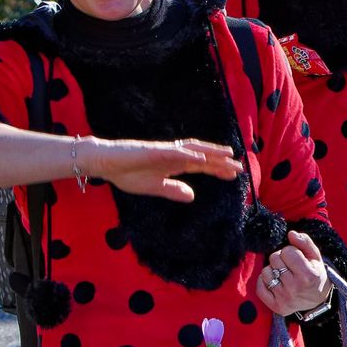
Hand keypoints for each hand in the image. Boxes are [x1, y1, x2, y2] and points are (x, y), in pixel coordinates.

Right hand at [79, 136, 243, 200]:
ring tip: (228, 154)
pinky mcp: (153, 151)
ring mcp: (164, 151)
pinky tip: (201, 157)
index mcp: (173, 164)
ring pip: (193, 149)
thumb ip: (173, 191)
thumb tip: (192, 196)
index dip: (217, 169)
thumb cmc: (127, 174)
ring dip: (211, 151)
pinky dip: (188, 154)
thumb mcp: (154, 188)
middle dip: (221, 161)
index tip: (234, 175)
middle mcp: (172, 155)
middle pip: (202, 156)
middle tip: (240, 166)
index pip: (201, 165)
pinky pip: (174, 152)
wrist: (106, 164)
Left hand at [261, 228, 330, 315]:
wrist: (317, 301)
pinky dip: (264, 282)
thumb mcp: (315, 257)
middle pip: (274, 259)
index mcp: (308, 275)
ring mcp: (284, 298)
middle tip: (290, 266)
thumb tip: (291, 233)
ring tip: (283, 275)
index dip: (291, 251)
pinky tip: (275, 282)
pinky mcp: (276, 306)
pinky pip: (259, 287)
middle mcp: (295, 288)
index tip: (297, 258)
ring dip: (272, 270)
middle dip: (281, 259)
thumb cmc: (315, 275)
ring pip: (265, 272)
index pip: (287, 251)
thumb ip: (305, 242)